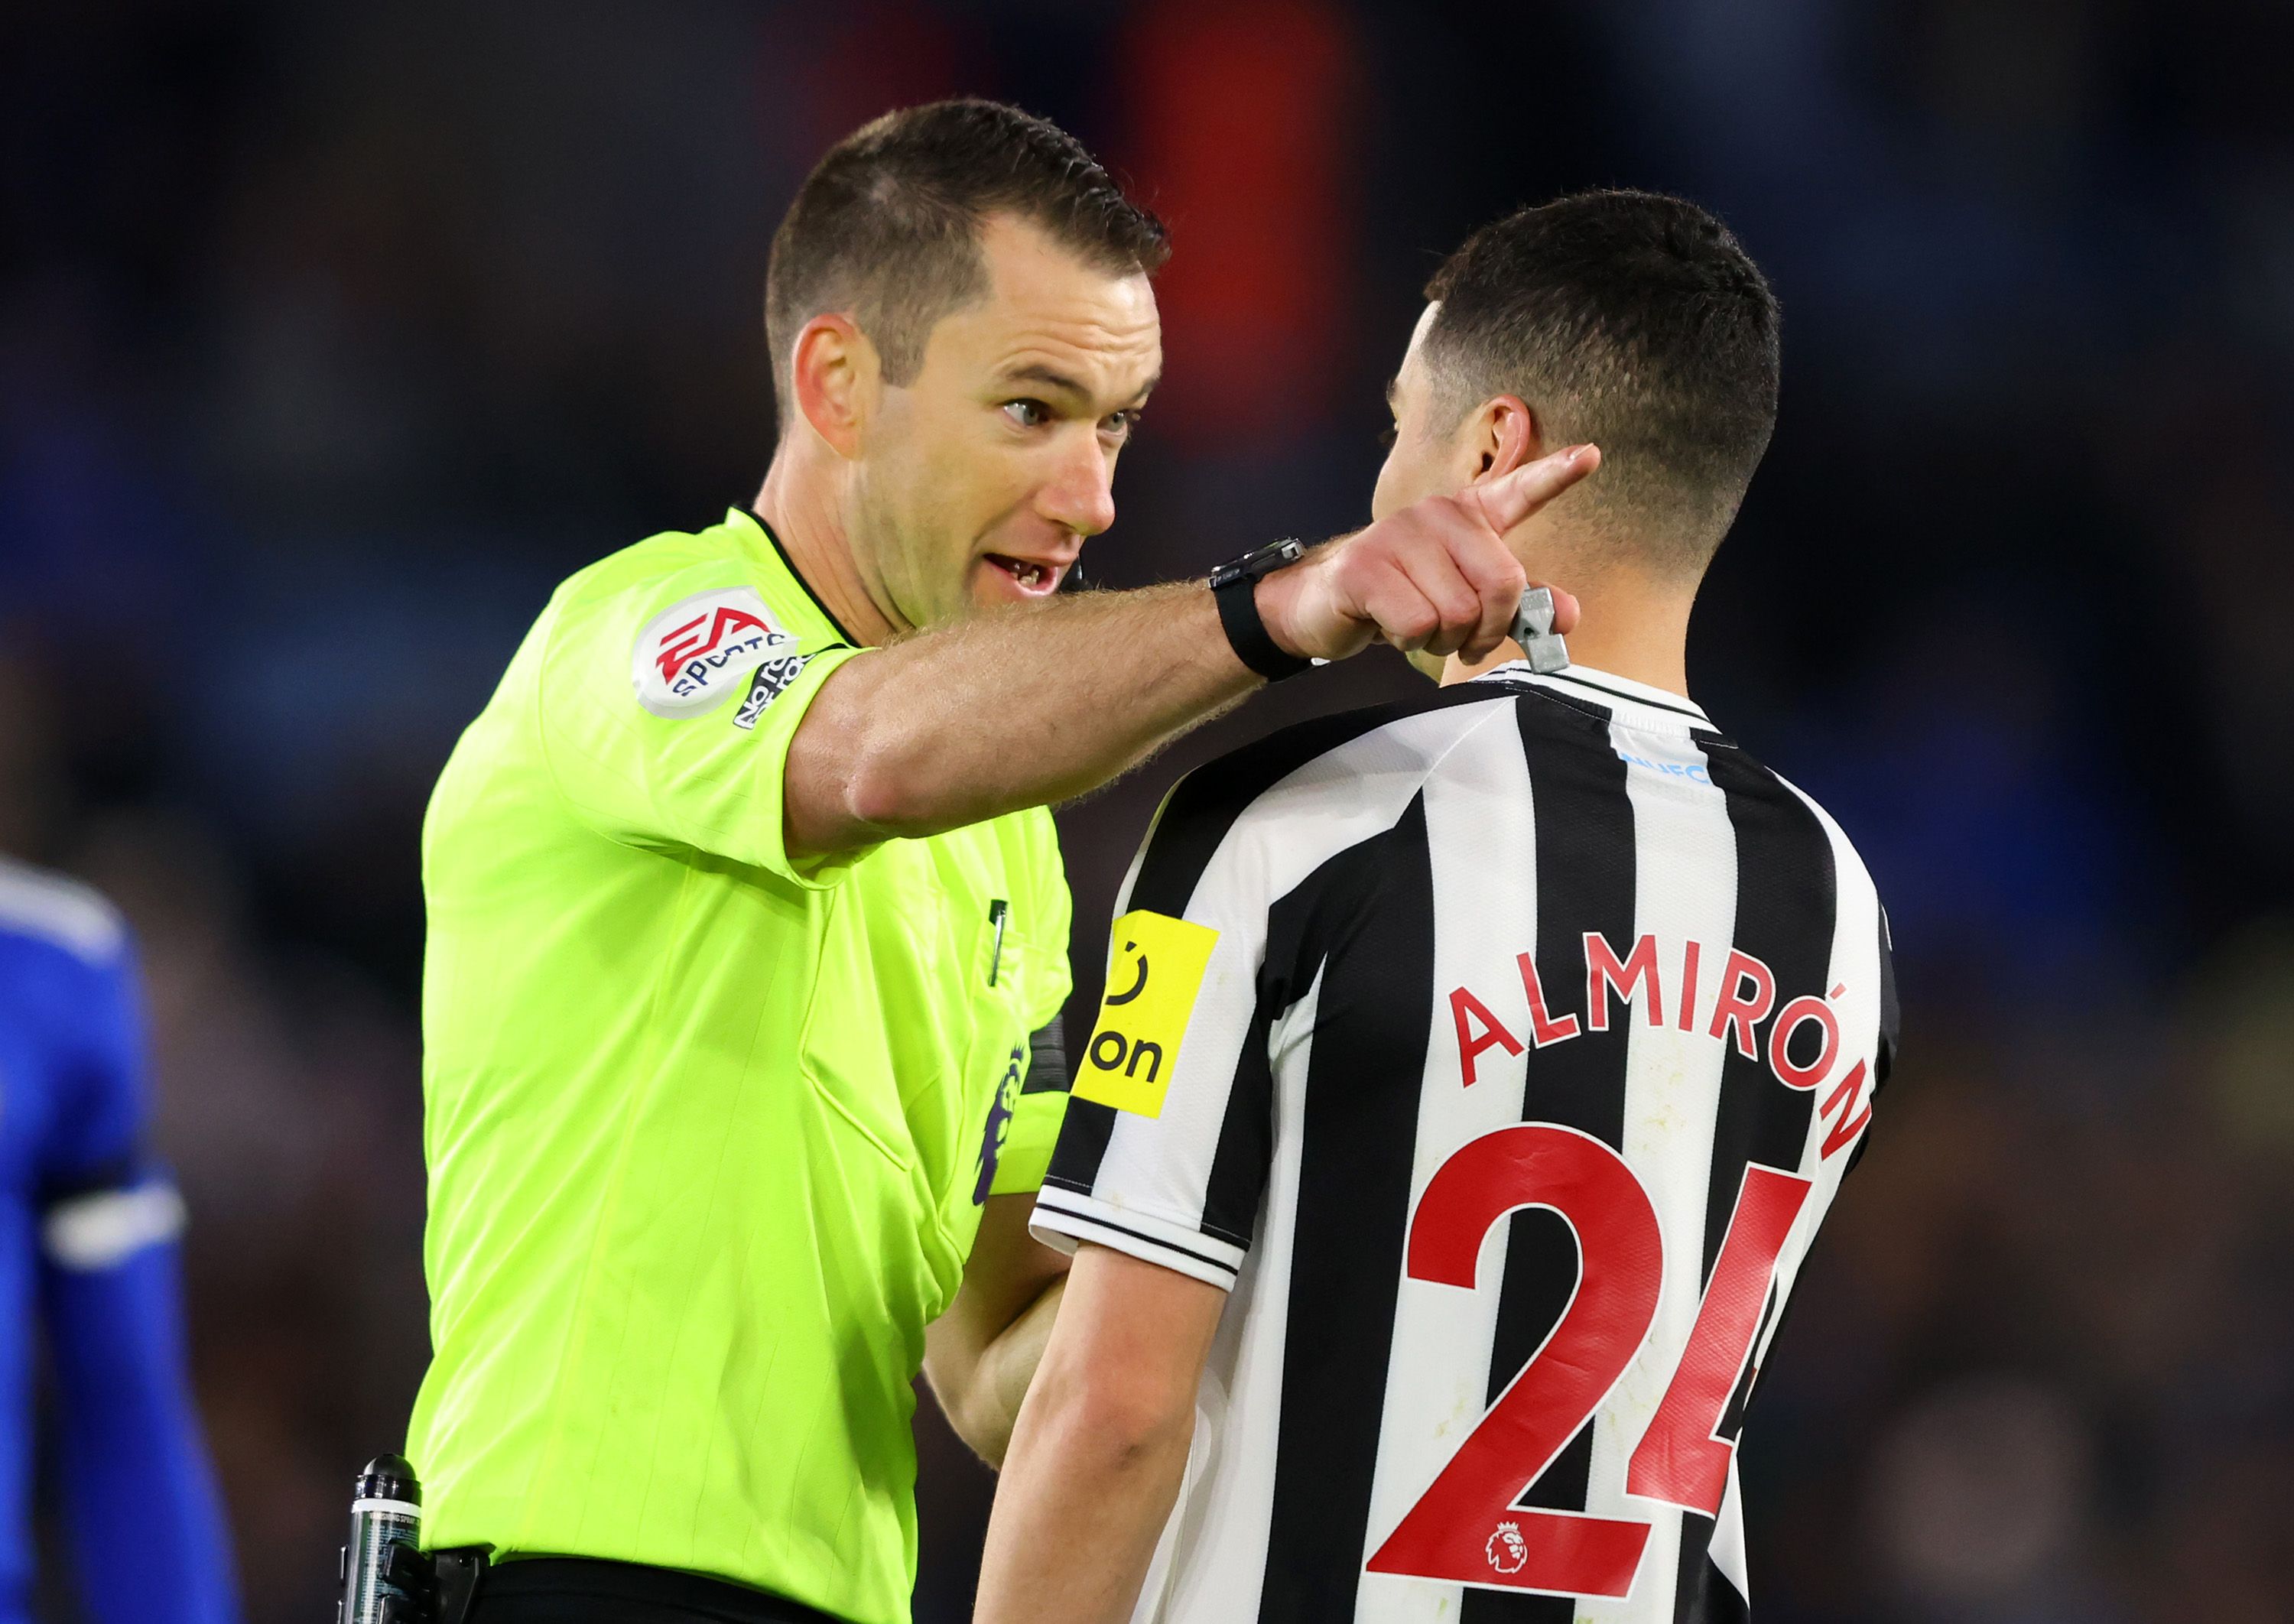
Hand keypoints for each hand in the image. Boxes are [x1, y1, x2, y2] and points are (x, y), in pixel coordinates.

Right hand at [1254, 444, 1597, 664]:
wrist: (1323, 605)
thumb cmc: (1400, 597)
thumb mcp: (1465, 600)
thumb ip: (1519, 606)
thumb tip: (1566, 617)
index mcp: (1465, 516)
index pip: (1517, 491)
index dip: (1555, 474)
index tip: (1592, 455)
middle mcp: (1437, 515)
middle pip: (1502, 584)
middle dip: (1488, 629)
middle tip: (1463, 639)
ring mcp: (1399, 535)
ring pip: (1459, 612)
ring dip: (1442, 640)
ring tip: (1417, 626)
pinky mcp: (1366, 567)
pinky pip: (1417, 623)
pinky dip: (1409, 642)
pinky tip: (1390, 626)